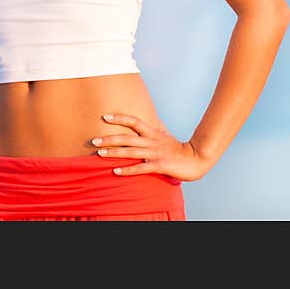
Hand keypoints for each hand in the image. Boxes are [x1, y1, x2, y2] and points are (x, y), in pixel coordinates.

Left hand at [90, 113, 206, 181]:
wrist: (195, 159)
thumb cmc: (177, 148)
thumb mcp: (164, 135)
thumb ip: (153, 128)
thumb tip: (144, 120)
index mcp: (153, 132)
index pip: (134, 121)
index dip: (119, 118)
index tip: (105, 116)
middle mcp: (152, 141)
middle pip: (127, 137)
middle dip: (109, 138)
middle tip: (93, 140)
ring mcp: (155, 153)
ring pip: (130, 151)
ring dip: (113, 152)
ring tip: (99, 153)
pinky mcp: (159, 165)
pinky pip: (140, 168)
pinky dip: (127, 170)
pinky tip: (115, 171)